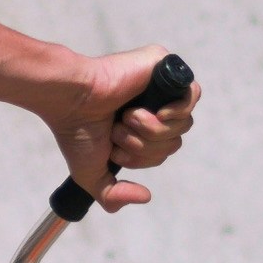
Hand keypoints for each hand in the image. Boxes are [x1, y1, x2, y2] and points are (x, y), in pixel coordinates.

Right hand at [43, 47, 199, 211]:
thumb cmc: (76, 131)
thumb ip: (113, 196)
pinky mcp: (165, 66)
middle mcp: (151, 105)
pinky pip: (192, 94)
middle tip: (118, 131)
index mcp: (139, 126)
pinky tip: (153, 111)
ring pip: (184, 123)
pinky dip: (175, 111)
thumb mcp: (93, 175)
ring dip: (153, 130)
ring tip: (128, 117)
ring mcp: (159, 86)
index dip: (143, 158)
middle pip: (175, 141)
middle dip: (146, 146)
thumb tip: (146, 196)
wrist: (71, 100)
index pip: (163, 151)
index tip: (115, 149)